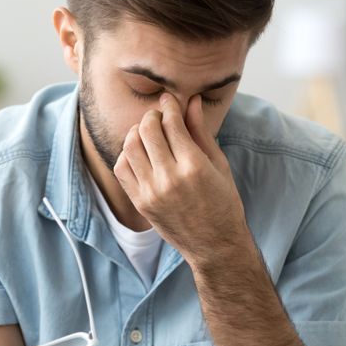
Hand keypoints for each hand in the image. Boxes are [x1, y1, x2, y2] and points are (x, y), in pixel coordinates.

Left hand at [113, 92, 248, 264]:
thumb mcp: (218, 164)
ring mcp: (151, 192)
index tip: (169, 100)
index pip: (171, 122)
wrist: (214, 245)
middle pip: (147, 130)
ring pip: (130, 146)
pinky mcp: (140, 202)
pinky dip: (127, 154)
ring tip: (148, 133)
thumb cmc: (223, 202)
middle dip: (152, 116)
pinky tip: (141, 153)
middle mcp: (169, 178)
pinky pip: (121, 167)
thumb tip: (190, 101)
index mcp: (193, 166)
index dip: (168, 106)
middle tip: (159, 116)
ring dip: (137, 132)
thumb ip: (200, 131)